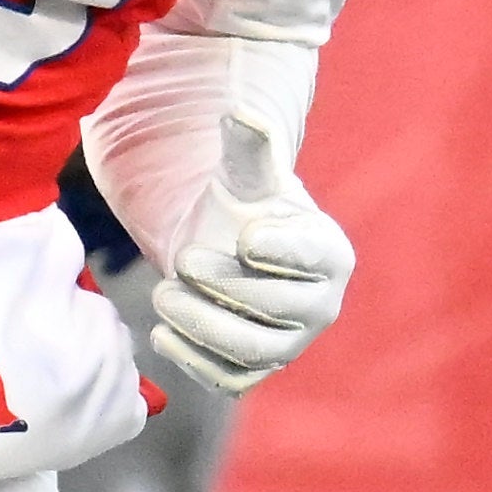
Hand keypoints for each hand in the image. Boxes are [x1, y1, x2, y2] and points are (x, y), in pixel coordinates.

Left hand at [141, 113, 352, 397]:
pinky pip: (229, 380)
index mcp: (330, 254)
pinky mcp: (253, 372)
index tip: (245, 237)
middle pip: (279, 309)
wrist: (229, 255)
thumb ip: (249, 146)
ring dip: (203, 326)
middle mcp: (320, 307)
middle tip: (181, 261)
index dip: (281, 252)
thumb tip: (241, 111)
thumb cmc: (246, 210)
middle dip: (226, 286)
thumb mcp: (246, 175)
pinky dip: (193, 363)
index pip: (314, 261)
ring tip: (163, 296)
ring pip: (253, 349)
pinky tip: (160, 335)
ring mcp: (289, 344)